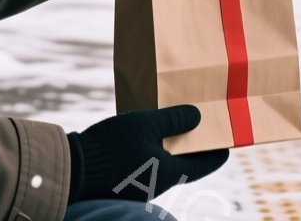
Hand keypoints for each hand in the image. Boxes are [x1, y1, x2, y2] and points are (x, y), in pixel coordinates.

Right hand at [67, 105, 229, 201]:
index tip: (226, 136)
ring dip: (170, 146)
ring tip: (170, 122)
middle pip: (186, 163)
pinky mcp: (123, 182)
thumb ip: (173, 120)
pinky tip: (143, 134)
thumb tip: (198, 115)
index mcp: (170, 172)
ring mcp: (140, 185)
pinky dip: (151, 150)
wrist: (73, 170)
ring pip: (164, 163)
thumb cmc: (112, 147)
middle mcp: (159, 183)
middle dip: (193, 144)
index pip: (207, 164)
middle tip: (198, 123)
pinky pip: (146, 164)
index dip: (219, 149)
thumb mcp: (146, 124)